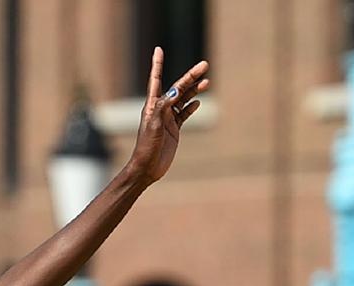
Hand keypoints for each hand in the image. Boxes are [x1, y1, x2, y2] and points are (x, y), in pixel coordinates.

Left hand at [121, 50, 208, 186]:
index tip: (158, 49)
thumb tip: (175, 90)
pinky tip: (198, 101)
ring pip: (183, 99)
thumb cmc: (147, 147)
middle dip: (190, 76)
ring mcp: (168, 118)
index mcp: (152, 105)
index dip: (157, 64)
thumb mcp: (154, 125)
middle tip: (204, 65)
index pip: (156, 79)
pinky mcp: (174, 129)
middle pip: (177, 88)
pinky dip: (191, 107)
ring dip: (194, 90)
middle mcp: (160, 109)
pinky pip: (184, 114)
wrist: (148, 167)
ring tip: (206, 81)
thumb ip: (163, 107)